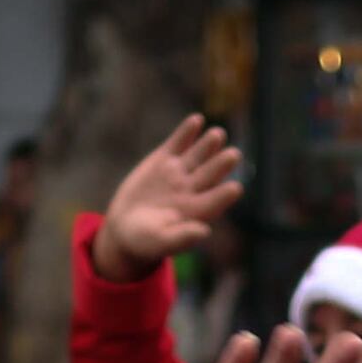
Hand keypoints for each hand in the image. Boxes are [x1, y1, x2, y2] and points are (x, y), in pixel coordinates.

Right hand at [91, 116, 243, 286]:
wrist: (126, 226)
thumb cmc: (145, 241)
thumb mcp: (160, 242)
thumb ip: (182, 238)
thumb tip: (204, 231)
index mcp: (197, 211)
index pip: (215, 201)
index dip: (224, 195)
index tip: (236, 188)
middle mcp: (193, 189)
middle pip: (211, 174)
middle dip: (221, 164)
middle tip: (234, 155)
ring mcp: (180, 172)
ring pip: (198, 155)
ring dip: (208, 144)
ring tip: (218, 134)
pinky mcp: (164, 159)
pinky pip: (178, 143)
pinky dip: (186, 132)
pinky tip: (196, 120)